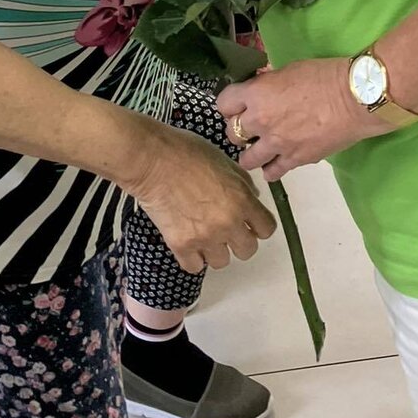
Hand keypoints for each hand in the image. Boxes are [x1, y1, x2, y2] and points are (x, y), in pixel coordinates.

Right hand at [126, 121, 276, 272]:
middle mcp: (227, 222)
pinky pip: (195, 266)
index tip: (249, 222)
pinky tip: (188, 240)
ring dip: (215, 249)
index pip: (267, 228)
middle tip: (225, 228)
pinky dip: (192, 257)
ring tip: (203, 232)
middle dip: (239, 239)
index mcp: (241, 198)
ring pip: (222, 261)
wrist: (150, 159)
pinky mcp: (181, 245)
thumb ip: (242, 182)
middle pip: (248, 250)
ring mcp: (205, 236)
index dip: (258, 224)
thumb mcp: (222, 159)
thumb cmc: (185, 151)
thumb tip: (252, 198)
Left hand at [217, 58, 382, 180]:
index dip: (228, 104)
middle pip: (231, 132)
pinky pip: (272, 173)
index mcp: (256, 94)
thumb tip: (260, 91)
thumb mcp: (287, 70)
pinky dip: (270, 169)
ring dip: (250, 152)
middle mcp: (259, 121)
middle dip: (237, 128)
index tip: (236, 104)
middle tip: (249, 126)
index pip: (223, 103)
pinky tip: (274, 162)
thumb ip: (267, 85)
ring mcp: (276, 144)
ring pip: (246, 159)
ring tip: (259, 147)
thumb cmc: (323, 75)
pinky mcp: (294, 160)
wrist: (353, 98)